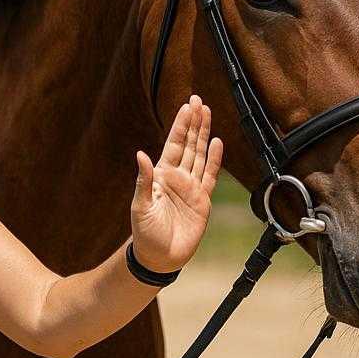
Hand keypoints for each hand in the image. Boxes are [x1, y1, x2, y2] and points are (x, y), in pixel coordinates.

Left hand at [131, 94, 224, 272]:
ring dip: (204, 135)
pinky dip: (215, 160)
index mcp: (161, 175)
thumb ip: (143, 181)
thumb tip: (140, 154)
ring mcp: (191, 187)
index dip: (180, 125)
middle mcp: (177, 177)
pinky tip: (218, 143)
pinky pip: (210, 176)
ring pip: (200, 155)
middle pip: (188, 144)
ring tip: (208, 113)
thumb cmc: (145, 232)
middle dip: (194, 122)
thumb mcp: (140, 206)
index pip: (173, 144)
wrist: (159, 257)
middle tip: (198, 100)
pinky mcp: (203, 201)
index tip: (187, 106)